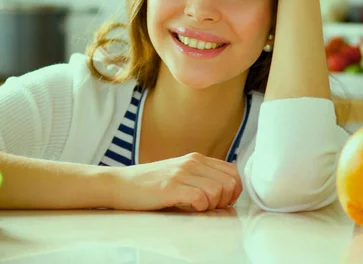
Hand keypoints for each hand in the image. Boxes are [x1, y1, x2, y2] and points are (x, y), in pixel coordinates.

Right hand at [110, 152, 242, 211]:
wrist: (121, 183)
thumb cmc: (151, 184)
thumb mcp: (180, 173)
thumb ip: (200, 177)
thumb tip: (225, 192)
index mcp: (197, 159)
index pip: (233, 171)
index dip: (235, 190)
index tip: (225, 202)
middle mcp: (192, 162)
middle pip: (229, 182)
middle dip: (226, 200)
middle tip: (212, 208)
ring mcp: (181, 173)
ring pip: (217, 190)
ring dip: (212, 206)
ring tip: (199, 209)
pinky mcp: (170, 187)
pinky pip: (199, 198)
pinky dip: (200, 207)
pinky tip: (190, 208)